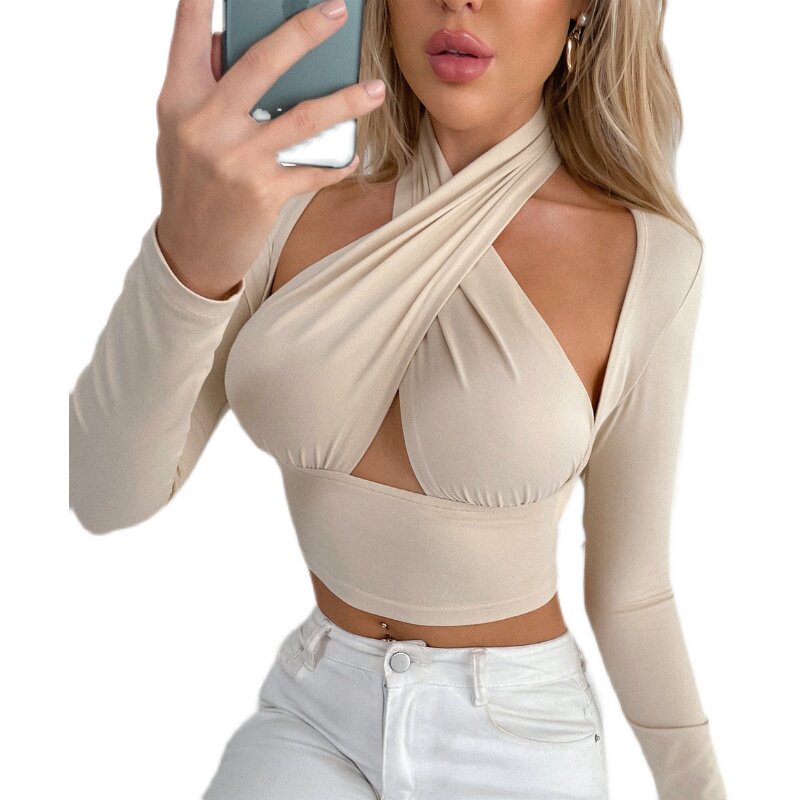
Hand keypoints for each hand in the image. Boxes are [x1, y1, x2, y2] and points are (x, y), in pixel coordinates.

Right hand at [154, 0, 384, 298]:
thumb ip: (203, 87)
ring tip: (376, 90)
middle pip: (262, 64)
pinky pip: (313, 171)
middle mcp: (205, 124)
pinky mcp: (263, 192)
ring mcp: (237, 159)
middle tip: (337, 11)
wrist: (190, 250)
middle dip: (304, 31)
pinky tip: (353, 157)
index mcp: (179, 99)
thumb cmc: (190, 182)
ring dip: (347, 102)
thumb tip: (231, 41)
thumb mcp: (180, 131)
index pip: (189, 33)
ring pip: (303, 118)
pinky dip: (337, 164)